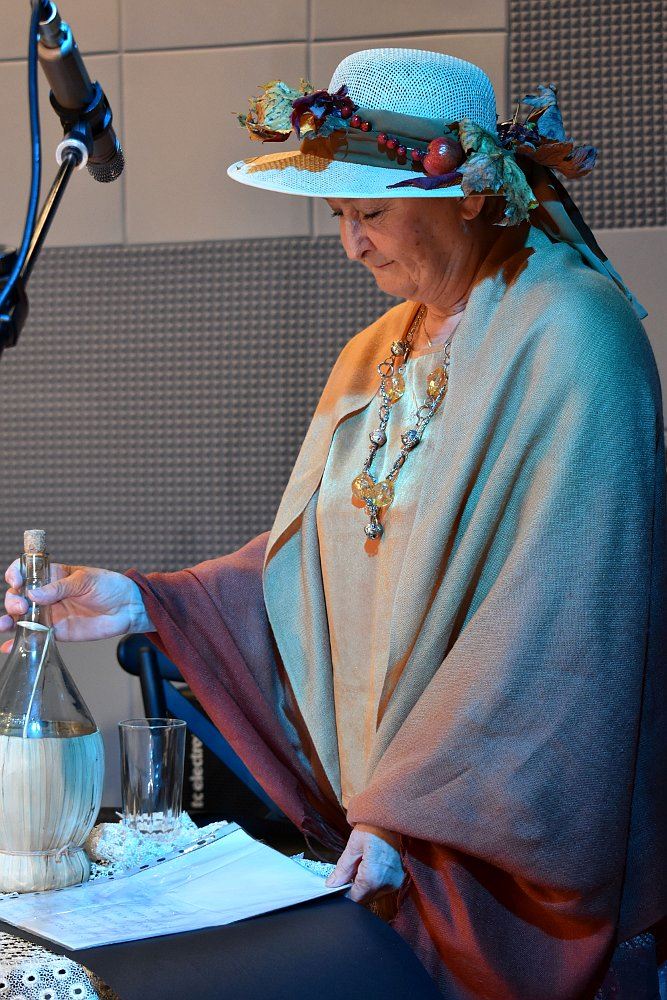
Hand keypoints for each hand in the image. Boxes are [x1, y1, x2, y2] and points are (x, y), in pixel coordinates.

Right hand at [1, 559, 152, 651]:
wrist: (128, 608)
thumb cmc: (110, 586)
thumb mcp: (85, 580)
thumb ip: (60, 587)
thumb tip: (34, 594)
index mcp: (54, 575)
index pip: (27, 571)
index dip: (16, 573)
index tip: (16, 580)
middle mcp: (48, 594)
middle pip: (20, 595)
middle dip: (13, 600)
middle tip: (21, 606)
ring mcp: (50, 613)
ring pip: (22, 617)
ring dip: (9, 620)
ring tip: (6, 624)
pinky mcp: (56, 631)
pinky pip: (35, 636)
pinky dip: (20, 642)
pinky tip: (8, 647)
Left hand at [325, 824, 404, 903]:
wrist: (389, 819)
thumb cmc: (372, 829)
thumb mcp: (353, 847)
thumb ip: (342, 870)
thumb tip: (332, 884)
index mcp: (374, 877)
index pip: (356, 898)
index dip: (344, 894)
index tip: (338, 887)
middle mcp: (387, 883)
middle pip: (365, 898)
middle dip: (354, 889)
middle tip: (348, 873)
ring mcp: (394, 882)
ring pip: (373, 894)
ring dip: (363, 887)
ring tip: (360, 867)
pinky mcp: (397, 879)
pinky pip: (381, 888)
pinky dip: (372, 882)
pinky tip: (368, 868)